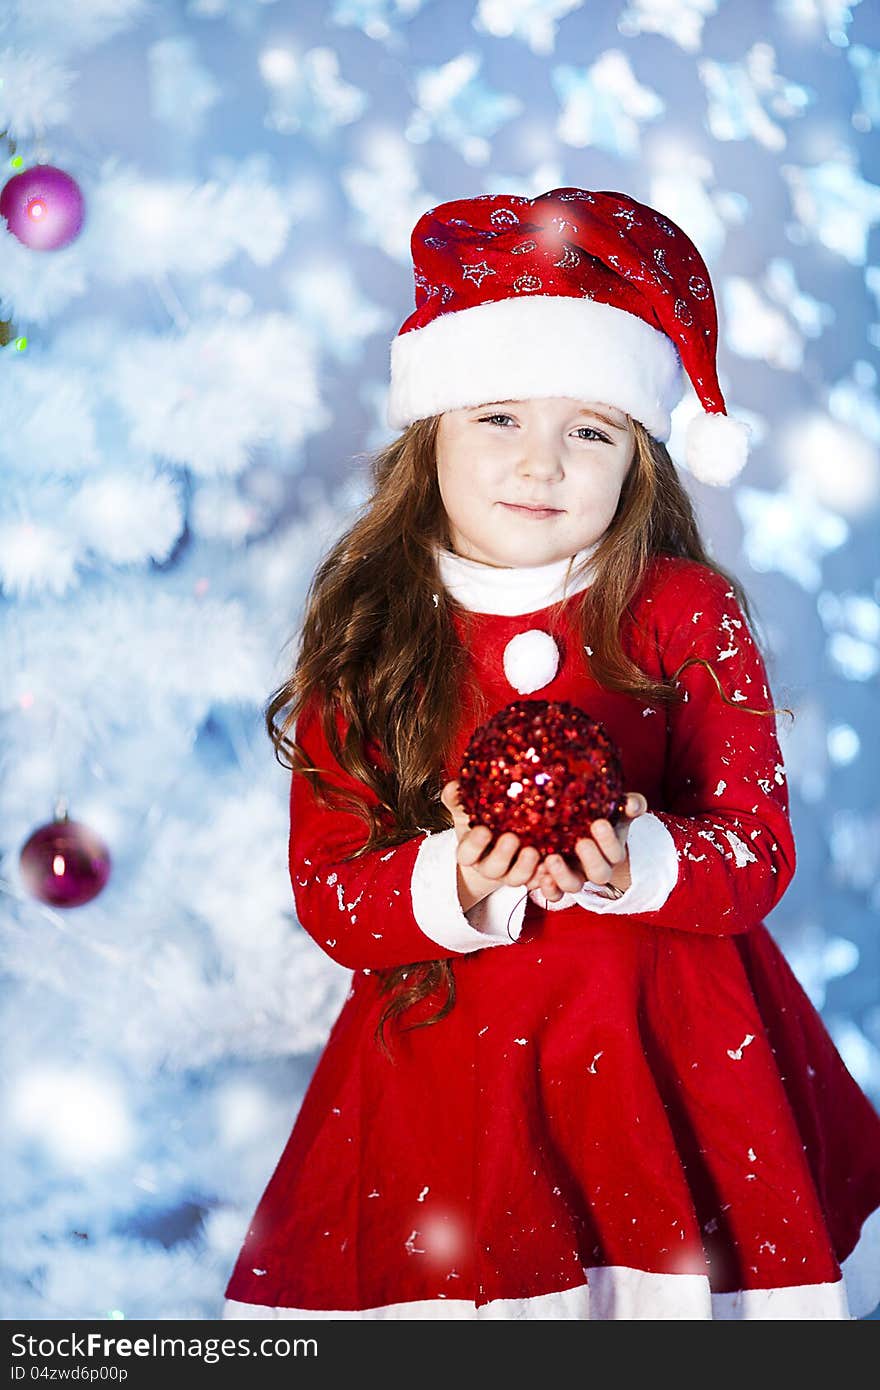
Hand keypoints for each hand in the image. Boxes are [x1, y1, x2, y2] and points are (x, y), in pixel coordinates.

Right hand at [440, 780, 541, 910]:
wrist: (499, 839)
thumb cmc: (480, 822)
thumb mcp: (467, 810)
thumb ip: (457, 798)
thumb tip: (455, 786)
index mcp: (471, 853)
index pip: (466, 854)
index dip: (474, 846)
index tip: (483, 830)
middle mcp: (490, 867)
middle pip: (492, 869)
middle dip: (502, 856)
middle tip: (511, 838)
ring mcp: (511, 874)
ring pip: (517, 878)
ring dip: (525, 867)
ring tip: (533, 851)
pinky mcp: (532, 877)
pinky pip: (539, 881)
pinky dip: (545, 876)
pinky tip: (551, 862)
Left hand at [525, 793, 648, 900]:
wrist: (581, 831)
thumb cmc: (600, 817)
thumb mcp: (616, 809)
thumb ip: (629, 805)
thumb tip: (632, 804)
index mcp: (612, 852)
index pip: (615, 853)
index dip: (609, 841)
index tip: (600, 823)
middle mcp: (595, 868)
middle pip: (599, 873)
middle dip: (592, 859)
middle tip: (582, 843)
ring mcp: (576, 876)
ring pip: (574, 886)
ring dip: (563, 875)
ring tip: (552, 859)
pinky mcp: (556, 883)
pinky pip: (554, 894)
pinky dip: (549, 889)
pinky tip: (542, 876)